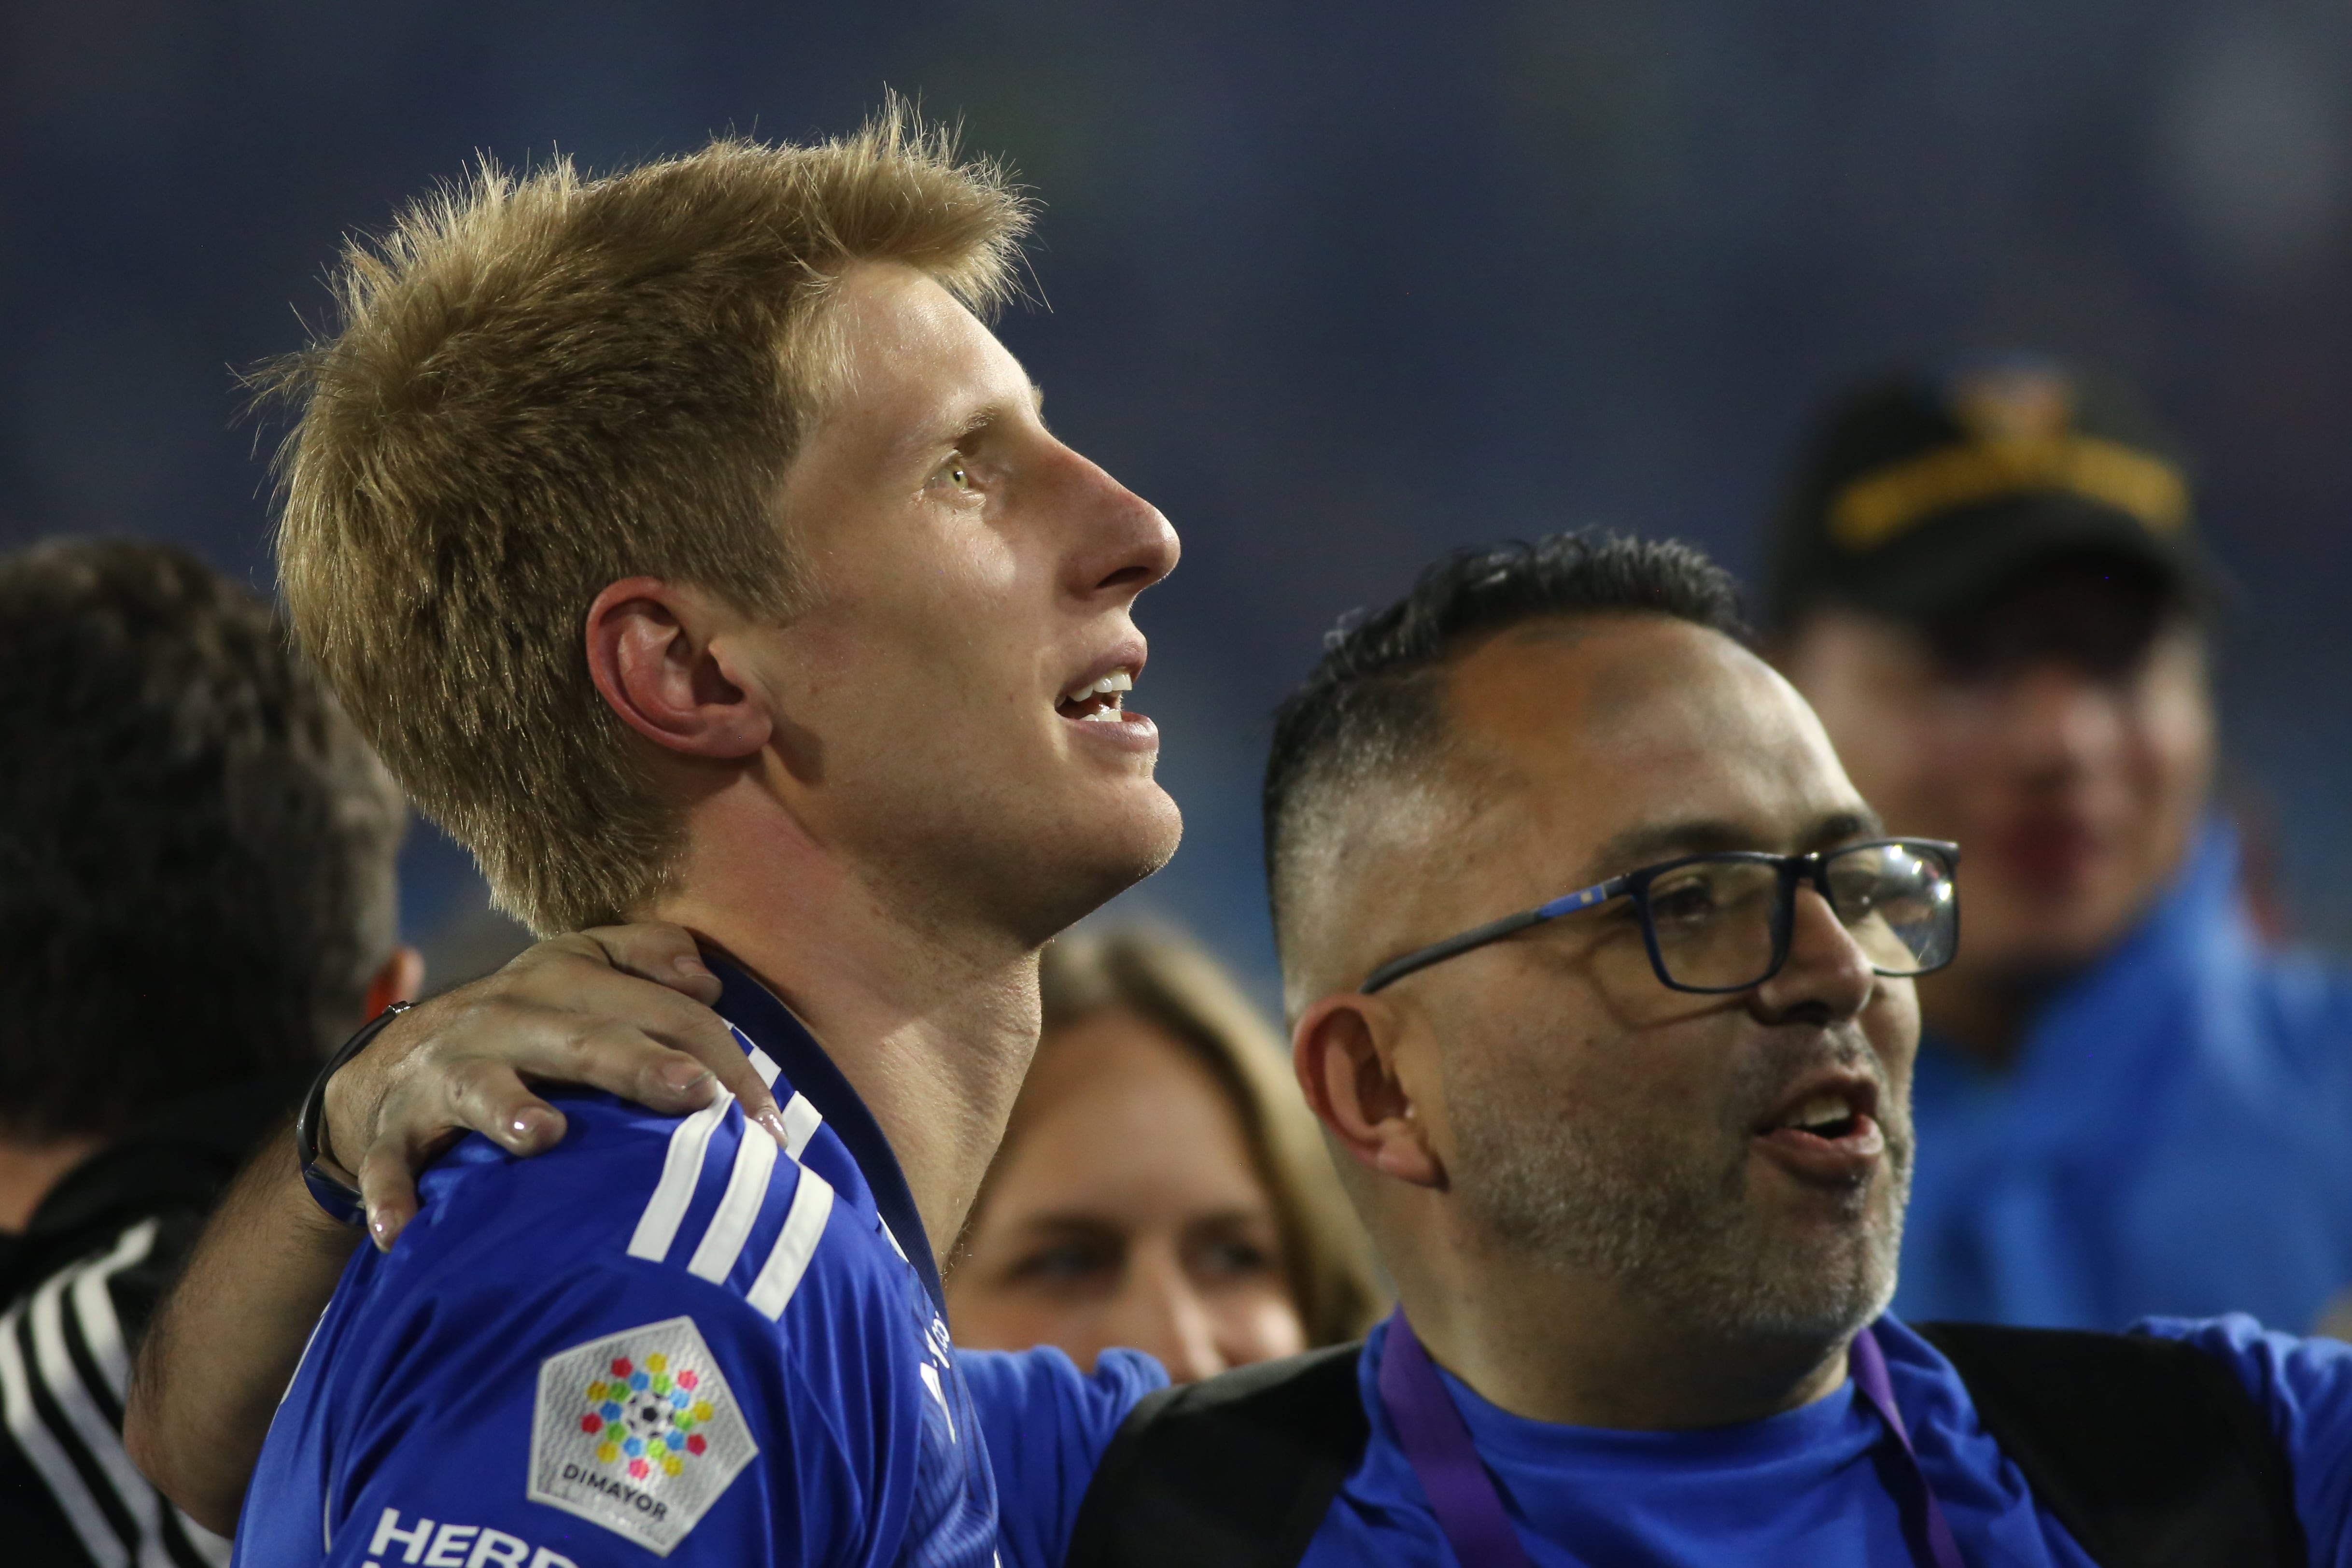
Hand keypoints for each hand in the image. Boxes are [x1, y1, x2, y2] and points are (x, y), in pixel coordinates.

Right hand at [320, 923, 779, 1249]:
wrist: (389, 1067)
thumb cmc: (521, 1028)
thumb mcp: (577, 974)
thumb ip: (644, 961)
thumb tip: (709, 979)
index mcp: (561, 979)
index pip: (658, 1008)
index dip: (719, 1054)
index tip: (768, 1118)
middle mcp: (503, 1016)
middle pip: (581, 1036)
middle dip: (636, 1062)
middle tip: (694, 1093)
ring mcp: (443, 1071)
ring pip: (477, 1084)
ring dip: (507, 1108)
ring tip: (542, 1135)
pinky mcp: (389, 1127)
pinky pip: (388, 1161)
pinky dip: (391, 1193)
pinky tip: (402, 1232)